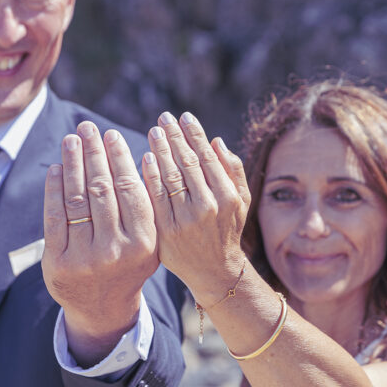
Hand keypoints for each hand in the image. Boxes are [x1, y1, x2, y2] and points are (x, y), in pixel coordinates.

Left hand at [42, 120, 158, 365]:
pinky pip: (54, 217)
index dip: (119, 158)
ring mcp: (85, 258)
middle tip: (87, 128)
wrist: (102, 307)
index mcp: (144, 242)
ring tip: (70, 140)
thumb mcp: (148, 239)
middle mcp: (115, 251)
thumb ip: (145, 204)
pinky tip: (56, 169)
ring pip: (76, 199)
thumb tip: (135, 153)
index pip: (129, 189)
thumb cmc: (129, 262)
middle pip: (101, 189)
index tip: (111, 136)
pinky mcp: (58, 263)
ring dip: (72, 164)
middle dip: (93, 153)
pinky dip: (54, 189)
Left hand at [142, 111, 250, 306]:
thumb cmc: (227, 229)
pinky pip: (155, 196)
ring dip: (161, 150)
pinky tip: (146, 157)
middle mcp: (207, 207)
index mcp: (227, 197)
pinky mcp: (165, 231)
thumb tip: (216, 140)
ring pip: (170, 176)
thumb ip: (232, 170)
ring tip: (155, 132)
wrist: (214, 271)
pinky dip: (150, 175)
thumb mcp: (241, 201)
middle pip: (187, 163)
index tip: (184, 116)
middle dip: (175, 136)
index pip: (207, 157)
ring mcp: (185, 220)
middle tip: (164, 118)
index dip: (194, 134)